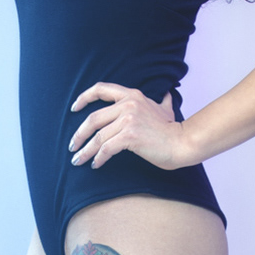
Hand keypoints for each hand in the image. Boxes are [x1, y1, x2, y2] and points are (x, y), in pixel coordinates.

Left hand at [68, 82, 194, 170]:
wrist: (183, 142)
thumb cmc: (173, 129)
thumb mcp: (166, 108)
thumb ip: (162, 100)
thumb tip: (166, 94)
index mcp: (132, 95)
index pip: (101, 89)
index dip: (84, 98)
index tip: (73, 108)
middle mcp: (128, 104)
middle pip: (93, 119)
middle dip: (79, 134)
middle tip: (72, 146)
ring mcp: (128, 120)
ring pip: (98, 137)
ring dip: (85, 150)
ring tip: (78, 160)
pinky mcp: (130, 136)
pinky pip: (106, 148)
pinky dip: (98, 158)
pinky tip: (95, 165)